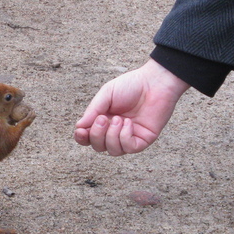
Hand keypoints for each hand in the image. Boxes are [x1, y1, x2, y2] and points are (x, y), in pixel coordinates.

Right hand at [74, 59, 189, 155]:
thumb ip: (92, 111)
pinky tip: (129, 123)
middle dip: (97, 135)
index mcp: (104, 120)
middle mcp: (115, 131)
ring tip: (119, 119)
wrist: (155, 82)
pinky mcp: (143, 140)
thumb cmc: (131, 85)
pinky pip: (128, 148)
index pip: (88, 137)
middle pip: (98, 146)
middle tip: (103, 118)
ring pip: (113, 151)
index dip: (82, 138)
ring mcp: (129, 137)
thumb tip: (79, 127)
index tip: (81, 131)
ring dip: (112, 136)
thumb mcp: (106, 94)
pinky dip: (125, 137)